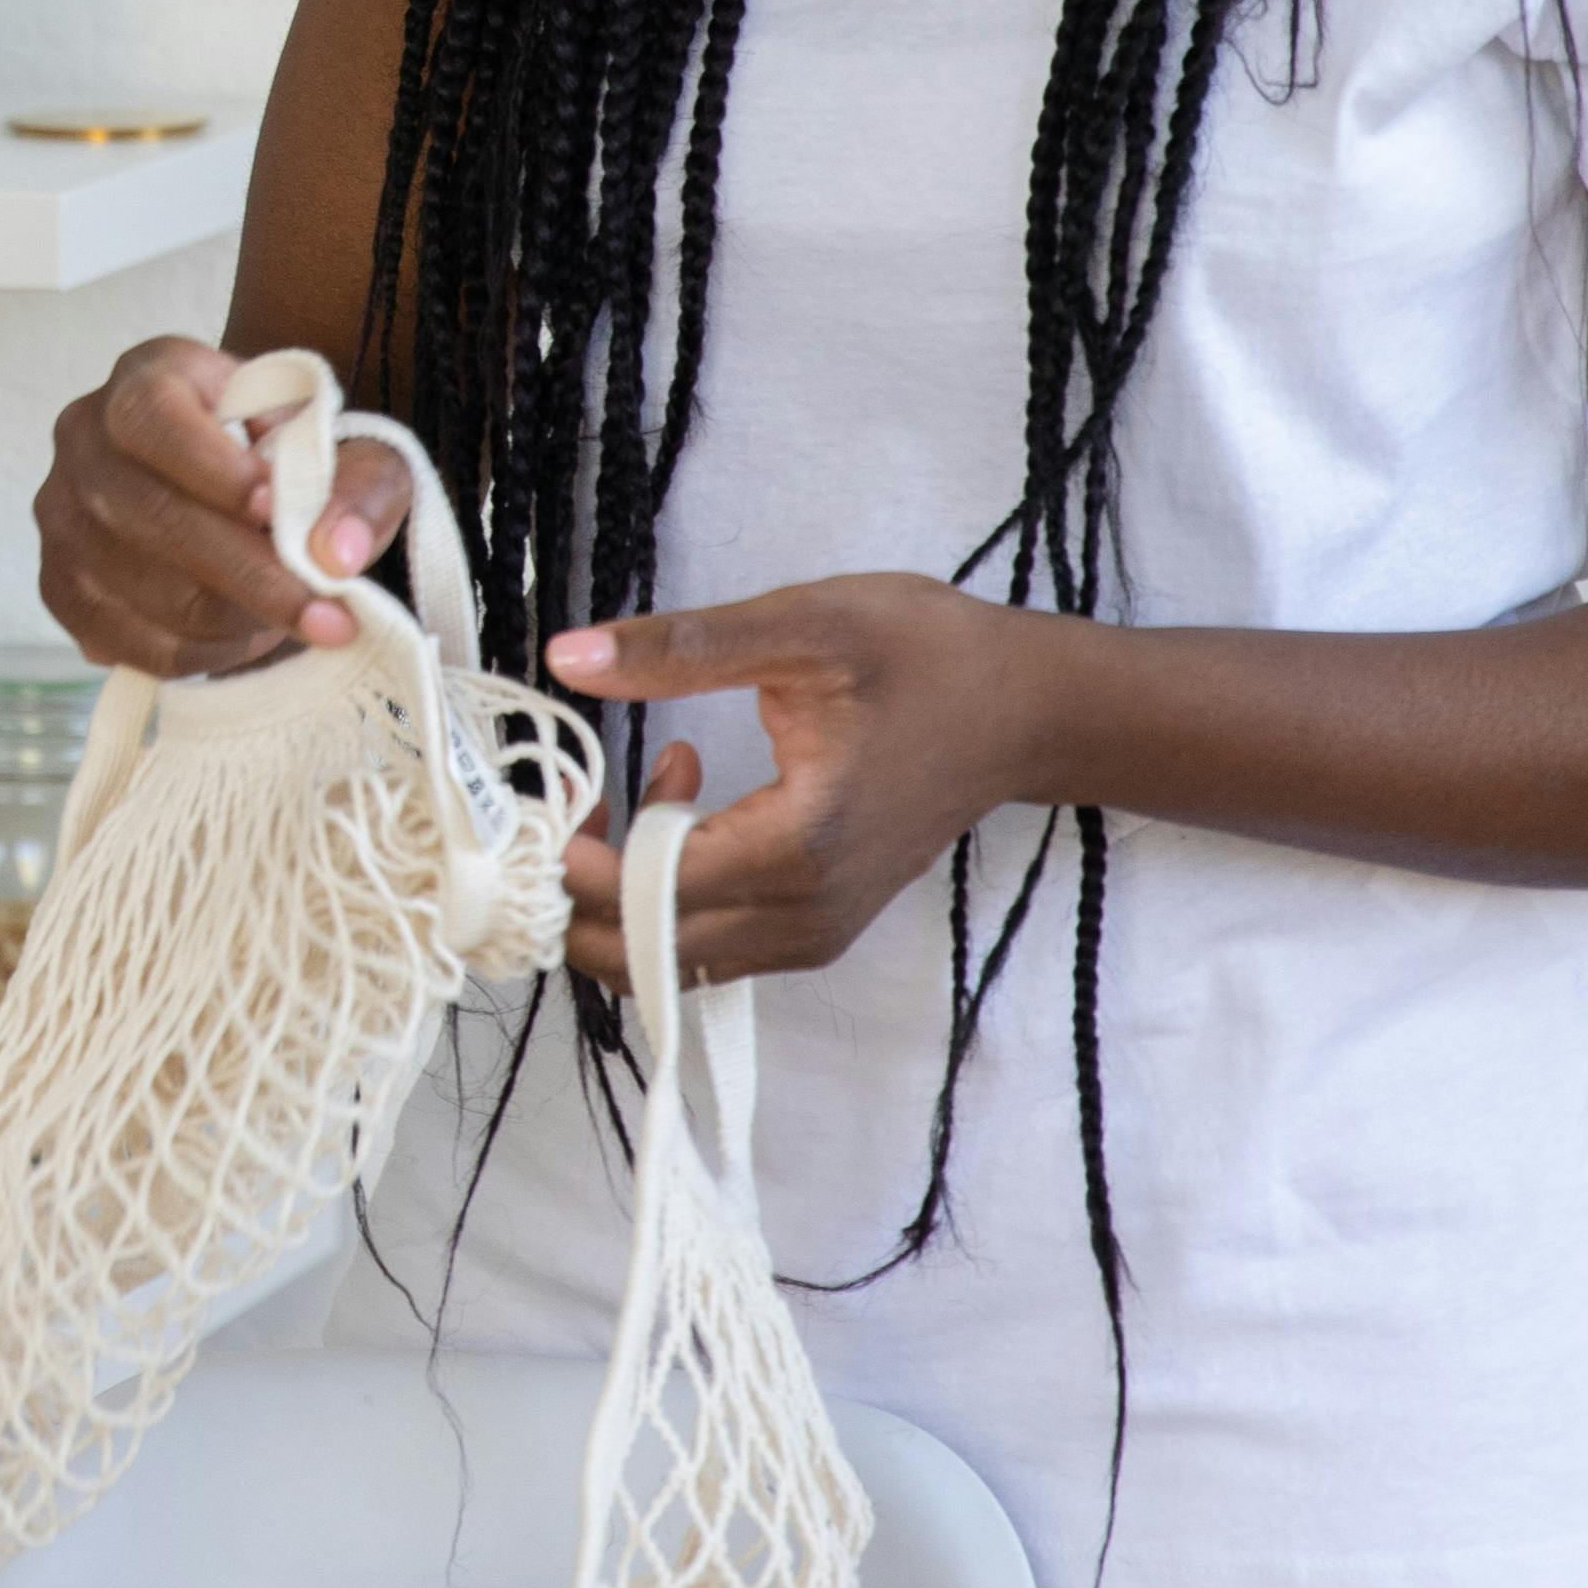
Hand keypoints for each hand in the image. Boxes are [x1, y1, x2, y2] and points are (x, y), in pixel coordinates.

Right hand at [34, 336, 416, 678]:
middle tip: (333, 619)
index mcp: (148, 377)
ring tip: (292, 619)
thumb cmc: (293, 465)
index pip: (155, 419)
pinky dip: (200, 654)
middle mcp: (84, 438)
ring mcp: (62, 517)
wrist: (237, 498)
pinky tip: (243, 636)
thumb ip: (357, 490)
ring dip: (236, 621)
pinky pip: (129, 642)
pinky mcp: (60, 587)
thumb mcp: (347, 454)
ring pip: (147, 592)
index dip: (212, 469)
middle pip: (153, 517)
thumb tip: (337, 554)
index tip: (277, 511)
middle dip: (253, 578)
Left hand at [547, 571, 1046, 990]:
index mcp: (796, 850)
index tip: (562, 787)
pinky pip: (708, 945)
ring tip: (652, 782)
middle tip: (582, 795)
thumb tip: (567, 658)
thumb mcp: (804, 625)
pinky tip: (689, 803)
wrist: (1025, 709)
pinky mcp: (817, 931)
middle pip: (639, 956)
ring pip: (667, 962)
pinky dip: (670, 895)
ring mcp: (814, 935)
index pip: (642, 897)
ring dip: (625, 890)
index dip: (575, 856)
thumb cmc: (926, 657)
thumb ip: (682, 648)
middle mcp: (804, 916)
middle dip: (583, 889)